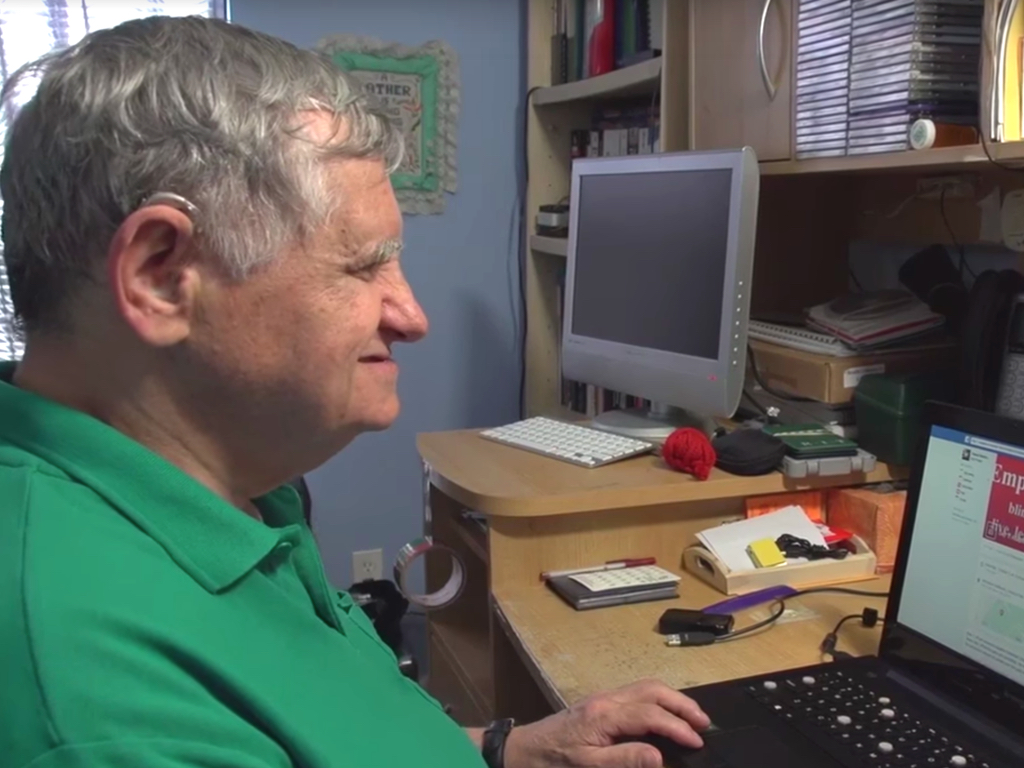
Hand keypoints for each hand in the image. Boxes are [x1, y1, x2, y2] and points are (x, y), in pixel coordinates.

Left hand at [502, 679, 709, 767]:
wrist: (523, 750)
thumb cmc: (553, 762)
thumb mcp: (588, 766)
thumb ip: (625, 759)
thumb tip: (660, 756)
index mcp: (604, 714)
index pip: (651, 715)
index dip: (678, 727)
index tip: (698, 742)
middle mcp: (606, 699)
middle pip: (652, 690)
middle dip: (682, 704)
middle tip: (704, 722)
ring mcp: (603, 698)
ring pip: (645, 687)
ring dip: (672, 699)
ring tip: (692, 716)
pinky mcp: (600, 703)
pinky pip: (635, 693)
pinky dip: (657, 700)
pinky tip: (665, 714)